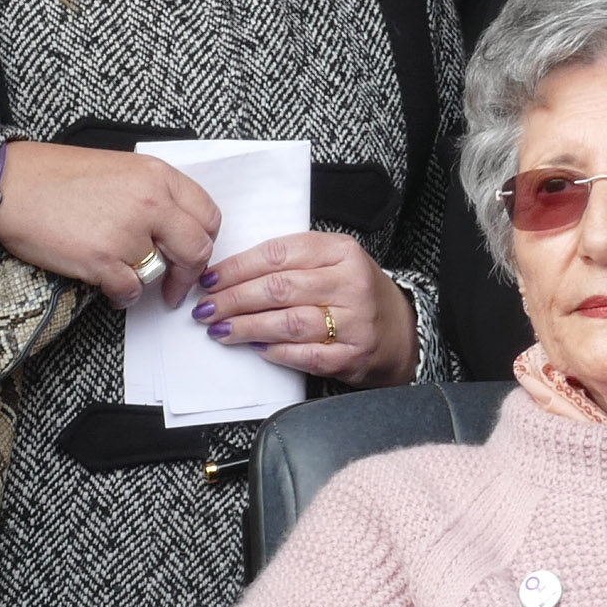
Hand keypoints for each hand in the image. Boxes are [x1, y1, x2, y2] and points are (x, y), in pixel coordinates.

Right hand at [0, 142, 219, 308]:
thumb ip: (151, 193)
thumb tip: (172, 228)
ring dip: (147, 282)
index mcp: (156, 175)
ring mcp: (127, 232)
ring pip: (161, 273)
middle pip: (197, 248)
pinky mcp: (102, 259)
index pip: (207, 214)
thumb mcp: (117, 168)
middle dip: (189, 274)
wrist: (10, 185)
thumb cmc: (52, 176)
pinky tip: (109, 287)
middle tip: (176, 285)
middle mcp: (149, 201)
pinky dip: (123, 296)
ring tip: (125, 278)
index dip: (204, 240)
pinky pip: (131, 290)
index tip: (192, 254)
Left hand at [195, 231, 417, 388]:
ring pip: (288, 322)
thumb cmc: (354, 292)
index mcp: (341, 251)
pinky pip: (305, 354)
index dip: (236, 268)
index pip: (278, 254)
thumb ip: (289, 262)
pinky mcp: (353, 355)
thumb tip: (228, 275)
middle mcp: (350, 283)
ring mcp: (355, 321)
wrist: (400, 329)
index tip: (209, 279)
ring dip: (247, 327)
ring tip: (220, 329)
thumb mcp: (331, 262)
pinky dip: (275, 351)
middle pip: (279, 288)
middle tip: (206, 308)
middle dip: (233, 299)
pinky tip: (255, 348)